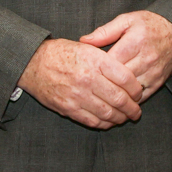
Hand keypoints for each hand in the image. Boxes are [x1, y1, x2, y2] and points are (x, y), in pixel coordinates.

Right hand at [18, 39, 144, 128]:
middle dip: (132, 108)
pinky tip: (109, 122)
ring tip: (125, 118)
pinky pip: (93, 121)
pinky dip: (104, 124)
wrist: (33, 63)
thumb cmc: (61, 53)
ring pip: (108, 113)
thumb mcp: (87, 48)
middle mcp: (88, 78)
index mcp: (95, 61)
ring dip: (120, 118)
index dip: (136, 89)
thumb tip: (129, 76)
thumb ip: (107, 61)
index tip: (139, 93)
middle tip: (136, 111)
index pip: (126, 78)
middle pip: (119, 99)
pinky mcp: (68, 108)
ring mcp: (77, 95)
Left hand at [81, 10, 171, 97]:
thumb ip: (105, 31)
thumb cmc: (149, 25)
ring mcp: (153, 73)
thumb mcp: (127, 20)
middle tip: (90, 85)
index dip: (97, 68)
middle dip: (103, 83)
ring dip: (115, 94)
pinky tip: (118, 99)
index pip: (111, 62)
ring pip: (129, 90)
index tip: (87, 70)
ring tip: (101, 94)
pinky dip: (129, 99)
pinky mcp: (158, 82)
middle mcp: (145, 59)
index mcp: (135, 42)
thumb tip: (84, 41)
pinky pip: (141, 96)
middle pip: (119, 78)